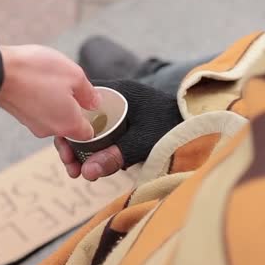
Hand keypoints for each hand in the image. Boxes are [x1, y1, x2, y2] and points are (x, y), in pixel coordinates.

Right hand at [0, 45, 100, 139]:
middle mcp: (50, 130)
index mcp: (69, 124)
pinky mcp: (21, 117)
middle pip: (70, 127)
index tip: (92, 107)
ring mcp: (33, 125)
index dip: (93, 121)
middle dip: (75, 110)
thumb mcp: (74, 75)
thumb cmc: (35, 72)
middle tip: (74, 90)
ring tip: (55, 83)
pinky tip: (40, 84)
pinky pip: (39, 112)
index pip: (89, 135)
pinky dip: (43, 101)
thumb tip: (95, 102)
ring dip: (58, 104)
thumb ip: (89, 93)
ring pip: (54, 118)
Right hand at [54, 80, 182, 180]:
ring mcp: (120, 108)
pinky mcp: (126, 121)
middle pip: (81, 117)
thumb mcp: (143, 142)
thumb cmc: (174, 127)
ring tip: (80, 172)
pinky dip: (96, 148)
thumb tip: (87, 173)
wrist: (200, 124)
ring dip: (83, 149)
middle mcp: (115, 96)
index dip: (66, 122)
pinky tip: (96, 165)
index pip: (79, 99)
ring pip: (91, 128)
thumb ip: (116, 155)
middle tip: (71, 168)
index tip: (64, 147)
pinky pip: (103, 133)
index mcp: (117, 91)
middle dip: (73, 143)